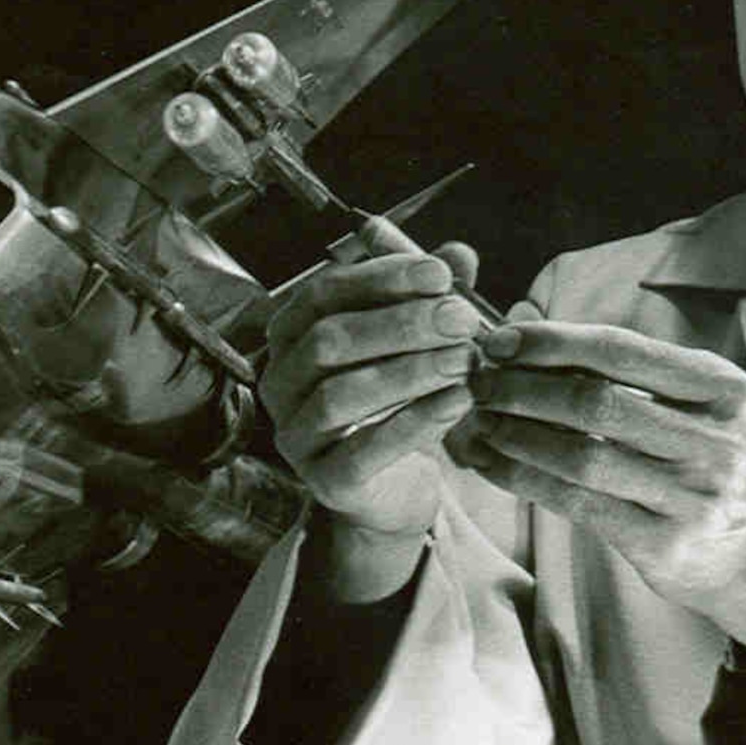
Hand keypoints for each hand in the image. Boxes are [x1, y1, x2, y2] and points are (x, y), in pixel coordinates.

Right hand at [257, 242, 484, 597]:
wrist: (395, 491)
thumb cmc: (396, 406)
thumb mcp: (415, 346)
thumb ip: (431, 299)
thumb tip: (459, 254)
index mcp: (291, 338)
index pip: (323, 293)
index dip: (382, 278)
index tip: (441, 274)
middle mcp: (281, 384)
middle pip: (328, 340)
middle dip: (401, 324)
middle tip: (462, 319)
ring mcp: (297, 437)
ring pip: (340, 394)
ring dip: (409, 372)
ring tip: (464, 360)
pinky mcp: (325, 482)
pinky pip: (362, 452)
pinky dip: (413, 423)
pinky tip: (458, 402)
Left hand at [455, 322, 745, 648]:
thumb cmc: (704, 460)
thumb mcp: (691, 402)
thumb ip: (620, 365)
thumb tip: (523, 321)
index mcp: (721, 387)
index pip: (620, 351)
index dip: (551, 342)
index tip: (499, 341)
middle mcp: (713, 440)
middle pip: (594, 402)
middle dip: (522, 388)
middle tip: (478, 383)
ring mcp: (691, 497)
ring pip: (580, 456)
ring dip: (515, 434)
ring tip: (478, 420)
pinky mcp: (663, 544)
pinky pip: (576, 503)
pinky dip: (523, 478)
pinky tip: (490, 463)